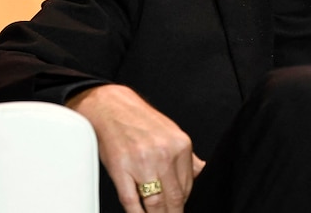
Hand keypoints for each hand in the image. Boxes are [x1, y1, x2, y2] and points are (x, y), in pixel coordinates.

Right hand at [68, 84, 205, 212]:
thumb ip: (186, 158)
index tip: (180, 208)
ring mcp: (142, 164)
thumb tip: (199, 174)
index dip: (184, 202)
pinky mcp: (121, 170)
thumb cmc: (139, 121)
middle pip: (174, 198)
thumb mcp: (172, 134)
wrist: (111, 107)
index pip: (188, 186)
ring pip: (155, 203)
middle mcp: (163, 155)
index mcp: (180, 146)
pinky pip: (131, 201)